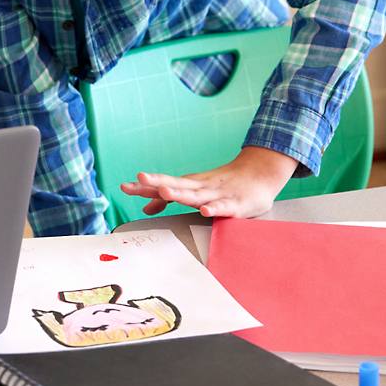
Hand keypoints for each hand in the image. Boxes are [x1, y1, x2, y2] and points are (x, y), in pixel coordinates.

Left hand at [118, 146, 297, 218]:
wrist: (261, 174)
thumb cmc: (224, 184)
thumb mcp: (194, 190)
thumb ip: (171, 200)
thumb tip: (146, 208)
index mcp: (190, 185)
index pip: (163, 184)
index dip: (144, 186)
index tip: (124, 187)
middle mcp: (201, 187)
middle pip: (176, 184)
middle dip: (157, 183)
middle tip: (139, 179)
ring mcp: (218, 194)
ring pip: (196, 195)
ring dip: (180, 193)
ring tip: (164, 191)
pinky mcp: (236, 204)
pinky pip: (223, 207)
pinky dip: (214, 209)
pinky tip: (205, 211)